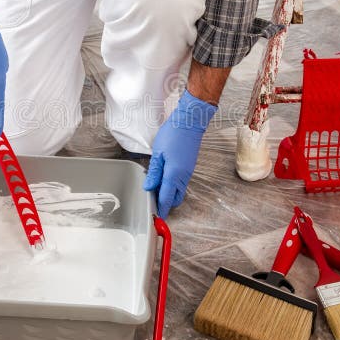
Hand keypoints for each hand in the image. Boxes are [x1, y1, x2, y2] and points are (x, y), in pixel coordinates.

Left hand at [143, 90, 216, 217]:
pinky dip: (173, 185)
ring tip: (155, 188)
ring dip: (169, 193)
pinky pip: (181, 182)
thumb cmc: (173, 134)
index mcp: (174, 175)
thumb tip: (149, 187)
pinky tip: (163, 178)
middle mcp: (183, 177)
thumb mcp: (158, 153)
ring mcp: (188, 172)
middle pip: (175, 198)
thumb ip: (154, 172)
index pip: (166, 198)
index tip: (155, 217)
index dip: (161, 209)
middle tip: (152, 200)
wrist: (191, 122)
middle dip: (165, 203)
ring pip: (178, 190)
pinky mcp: (189, 166)